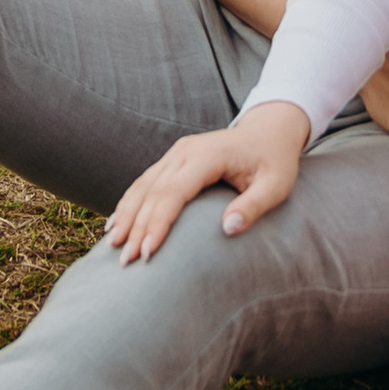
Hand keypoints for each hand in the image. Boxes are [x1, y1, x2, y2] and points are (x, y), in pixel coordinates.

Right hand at [105, 99, 311, 264]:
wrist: (270, 128)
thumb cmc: (276, 160)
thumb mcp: (276, 185)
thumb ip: (253, 206)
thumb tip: (228, 229)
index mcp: (209, 156)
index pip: (174, 192)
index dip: (158, 222)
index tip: (148, 252)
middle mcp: (186, 151)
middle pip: (153, 192)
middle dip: (136, 226)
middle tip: (126, 260)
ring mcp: (177, 153)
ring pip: (143, 186)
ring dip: (126, 215)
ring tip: (112, 245)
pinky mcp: (174, 159)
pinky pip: (146, 182)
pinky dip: (129, 203)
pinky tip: (116, 223)